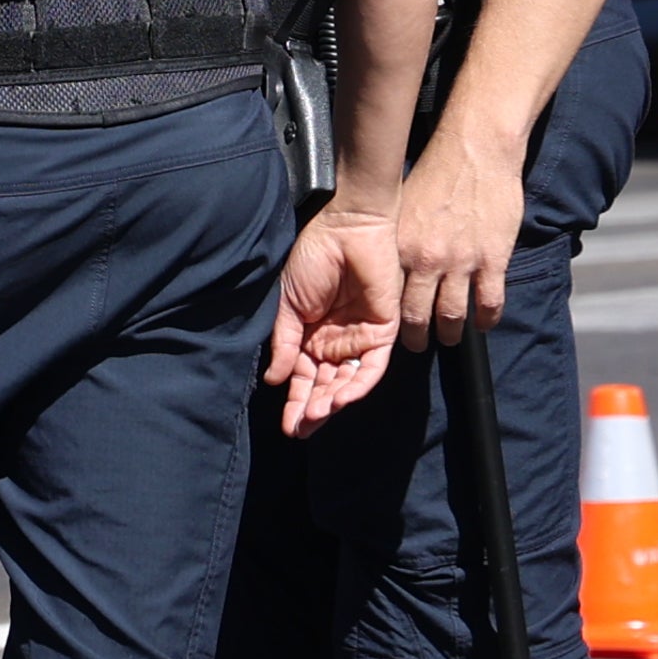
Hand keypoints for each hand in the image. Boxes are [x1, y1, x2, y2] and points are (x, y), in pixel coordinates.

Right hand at [266, 207, 399, 433]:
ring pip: (347, 382)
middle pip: (325, 385)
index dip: (296, 402)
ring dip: (332, 401)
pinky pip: (371, 367)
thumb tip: (275, 380)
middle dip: (312, 409)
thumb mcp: (287, 304)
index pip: (303, 377)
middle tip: (300, 429)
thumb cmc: (312, 259)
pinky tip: (339, 398)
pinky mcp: (382, 333)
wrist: (346, 230)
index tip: (287, 426)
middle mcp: (334, 342)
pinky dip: (357, 385)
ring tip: (316, 416)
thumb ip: (283, 342)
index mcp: (309, 336)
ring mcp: (358, 339)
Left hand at [394, 126, 525, 349]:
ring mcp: (462, 263)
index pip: (390, 297)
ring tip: (449, 339)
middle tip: (419, 345)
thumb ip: (398, 238)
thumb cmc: (436, 172)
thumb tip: (390, 262)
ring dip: (451, 333)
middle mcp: (428, 260)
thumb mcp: (403, 206)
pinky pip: (490, 302)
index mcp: (400, 246)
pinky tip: (483, 325)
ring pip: (454, 315)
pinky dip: (486, 319)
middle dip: (418, 336)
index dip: (391, 319)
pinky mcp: (493, 260)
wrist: (474, 151)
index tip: (392, 329)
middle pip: (419, 314)